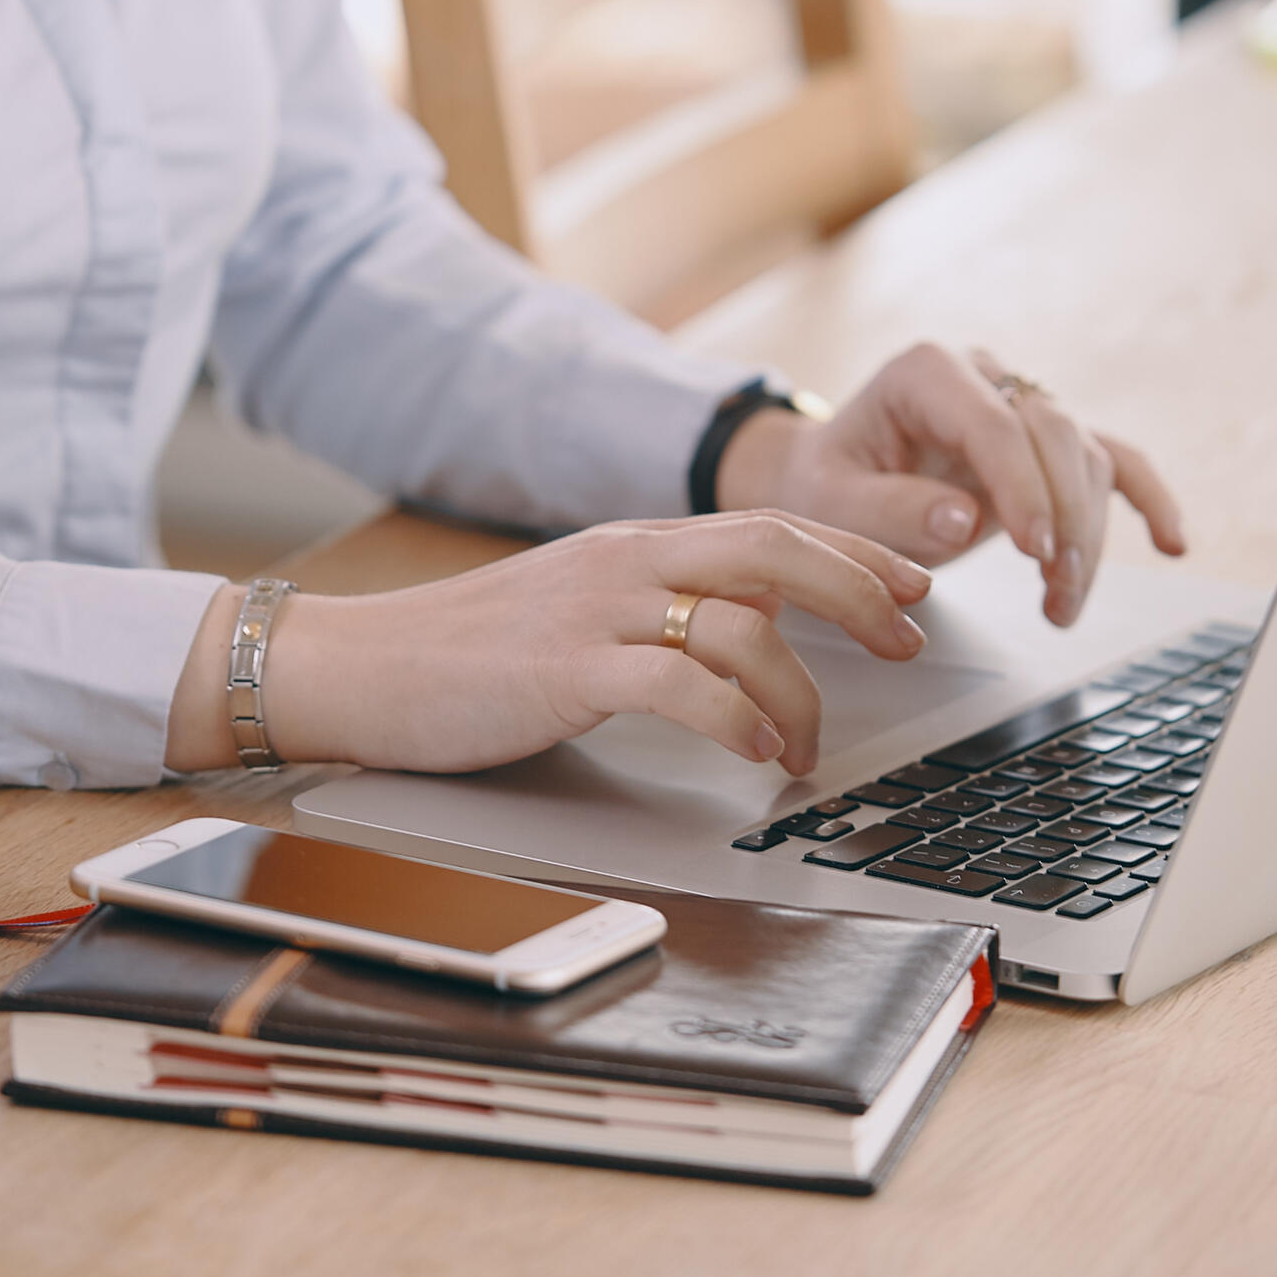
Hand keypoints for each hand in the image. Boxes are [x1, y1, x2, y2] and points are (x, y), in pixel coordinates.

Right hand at [166, 514, 930, 778]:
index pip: (771, 525)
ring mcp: (598, 610)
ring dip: (798, 689)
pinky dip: (735, 719)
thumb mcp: (586, 606)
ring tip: (809, 746)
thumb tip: (758, 626)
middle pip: (776, 550)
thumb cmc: (475, 649)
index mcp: (638, 541)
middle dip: (859, 591)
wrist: (363, 664)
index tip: (913, 582)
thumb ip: (667, 604)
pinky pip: (679, 684)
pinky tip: (757, 752)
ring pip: (740, 623)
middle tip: (910, 638)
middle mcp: (628, 558)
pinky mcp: (567, 670)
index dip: (853, 551)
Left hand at [716, 343, 1184, 627]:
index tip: (1032, 551)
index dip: (1022, 487)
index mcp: (926, 372)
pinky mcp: (1044, 442)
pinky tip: (1173, 542)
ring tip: (1061, 603)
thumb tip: (965, 518)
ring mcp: (1021, 403)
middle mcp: (984, 375)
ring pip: (1084, 457)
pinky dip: (1146, 498)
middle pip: (1054, 435)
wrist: (830, 476)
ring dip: (1087, 534)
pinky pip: (1111, 459)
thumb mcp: (832, 502)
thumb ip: (890, 509)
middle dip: (1065, 518)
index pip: (994, 424)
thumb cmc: (827, 484)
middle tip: (1056, 589)